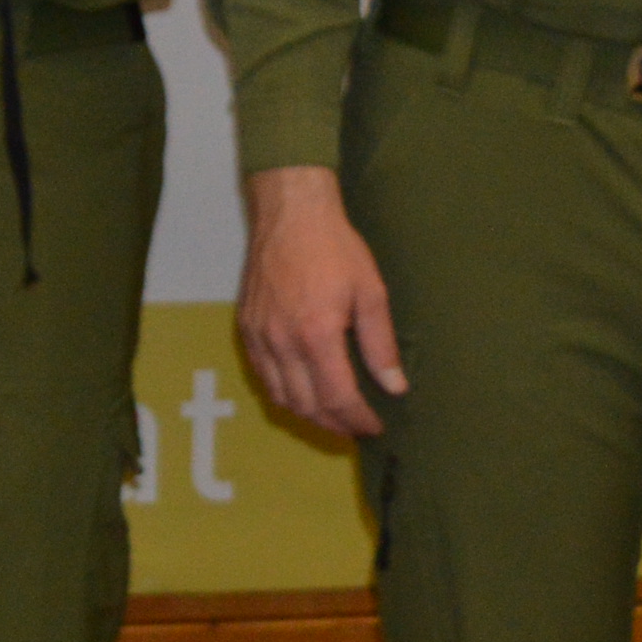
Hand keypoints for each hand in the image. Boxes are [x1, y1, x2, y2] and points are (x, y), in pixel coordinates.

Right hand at [238, 166, 403, 440]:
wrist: (290, 215)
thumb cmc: (335, 248)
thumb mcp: (371, 292)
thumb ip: (381, 344)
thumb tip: (394, 386)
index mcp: (316, 334)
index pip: (337, 397)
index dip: (358, 419)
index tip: (375, 426)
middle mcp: (282, 342)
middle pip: (306, 405)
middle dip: (335, 424)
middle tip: (357, 426)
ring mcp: (259, 337)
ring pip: (281, 397)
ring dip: (309, 414)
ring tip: (333, 415)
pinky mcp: (247, 329)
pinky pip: (263, 376)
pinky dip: (284, 393)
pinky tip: (304, 390)